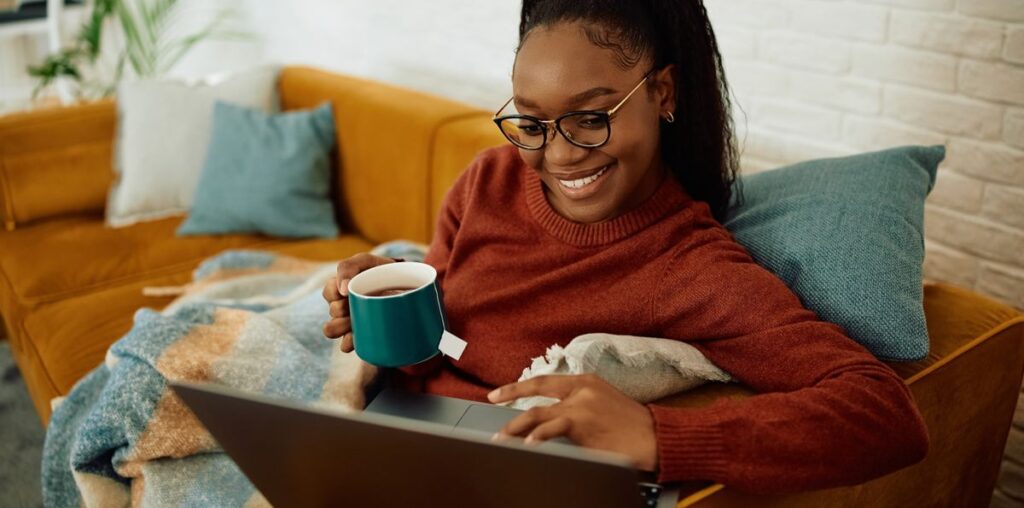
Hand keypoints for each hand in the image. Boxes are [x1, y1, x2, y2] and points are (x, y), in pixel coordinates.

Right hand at [322, 253, 395, 350]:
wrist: (409, 288)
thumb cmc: (384, 273)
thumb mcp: (366, 262)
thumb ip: (348, 267)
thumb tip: (343, 290)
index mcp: (343, 289)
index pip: (328, 292)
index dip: (333, 292)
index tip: (347, 291)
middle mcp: (344, 306)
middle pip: (332, 311)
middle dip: (342, 309)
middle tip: (357, 304)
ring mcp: (351, 323)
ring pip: (331, 329)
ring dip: (340, 325)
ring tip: (354, 322)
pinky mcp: (361, 337)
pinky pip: (345, 345)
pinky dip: (348, 342)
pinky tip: (357, 337)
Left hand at [487, 374, 658, 470]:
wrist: (656, 436)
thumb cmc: (632, 425)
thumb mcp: (604, 403)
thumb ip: (578, 405)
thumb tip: (551, 419)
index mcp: (585, 381)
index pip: (544, 381)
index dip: (517, 386)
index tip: (498, 392)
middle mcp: (580, 389)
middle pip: (535, 392)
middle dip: (509, 398)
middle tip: (490, 405)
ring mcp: (580, 405)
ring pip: (537, 414)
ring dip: (516, 428)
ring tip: (502, 439)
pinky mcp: (582, 424)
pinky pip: (552, 429)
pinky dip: (537, 437)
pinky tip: (528, 445)